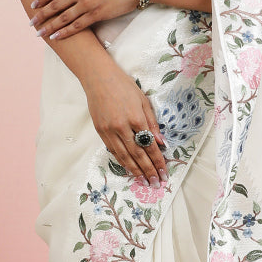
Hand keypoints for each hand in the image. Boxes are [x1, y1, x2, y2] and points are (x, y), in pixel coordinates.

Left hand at [30, 0, 143, 40]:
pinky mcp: (97, 14)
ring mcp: (88, 3)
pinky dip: (64, 32)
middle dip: (40, 15)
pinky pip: (77, 26)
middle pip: (54, 5)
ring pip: (63, 17)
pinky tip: (56, 37)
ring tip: (39, 33)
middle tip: (31, 22)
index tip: (33, 5)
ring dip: (49, 26)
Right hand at [81, 65, 167, 184]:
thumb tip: (161, 142)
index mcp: (136, 118)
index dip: (157, 161)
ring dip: (135, 170)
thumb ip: (152, 123)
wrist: (98, 78)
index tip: (163, 172)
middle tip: (155, 183)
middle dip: (148, 170)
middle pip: (137, 154)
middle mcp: (122, 127)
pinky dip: (122, 161)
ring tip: (143, 181)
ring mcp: (109, 131)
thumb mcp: (143, 101)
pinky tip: (129, 169)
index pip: (149, 145)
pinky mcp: (100, 131)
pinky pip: (113, 151)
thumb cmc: (124, 86)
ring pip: (124, 156)